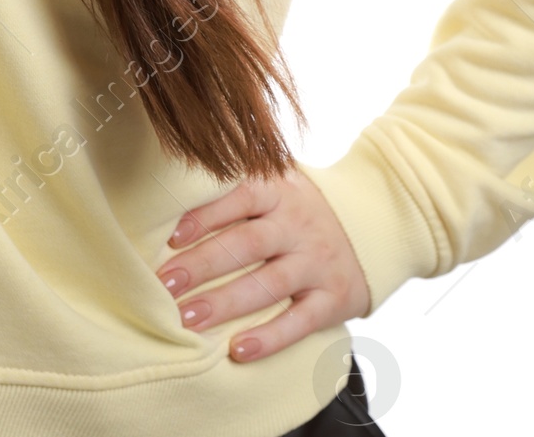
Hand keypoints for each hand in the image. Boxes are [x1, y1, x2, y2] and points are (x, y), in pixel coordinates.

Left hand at [154, 167, 371, 362]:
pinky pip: (299, 321)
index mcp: (280, 190)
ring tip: (187, 319)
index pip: (240, 196)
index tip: (171, 237)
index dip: (205, 215)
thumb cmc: (296, 208)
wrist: (369, 226)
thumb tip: (170, 187)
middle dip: (203, 265)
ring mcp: (317, 261)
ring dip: (226, 303)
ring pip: (269, 284)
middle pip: (247, 243)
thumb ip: (234, 185)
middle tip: (164, 285)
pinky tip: (237, 350)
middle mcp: (298, 223)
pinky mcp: (333, 298)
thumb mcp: (275, 182)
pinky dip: (269, 338)